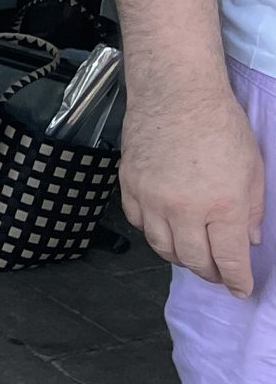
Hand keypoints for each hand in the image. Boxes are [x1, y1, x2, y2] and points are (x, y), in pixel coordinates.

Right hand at [120, 84, 264, 296]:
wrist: (176, 94)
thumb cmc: (221, 125)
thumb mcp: (253, 169)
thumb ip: (254, 209)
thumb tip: (249, 239)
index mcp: (222, 205)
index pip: (229, 259)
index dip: (237, 280)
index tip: (241, 290)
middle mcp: (184, 209)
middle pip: (194, 260)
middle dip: (211, 274)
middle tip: (219, 274)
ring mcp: (152, 199)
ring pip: (163, 248)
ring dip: (181, 258)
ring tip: (192, 255)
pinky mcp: (130, 186)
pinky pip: (140, 225)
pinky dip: (155, 234)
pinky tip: (166, 229)